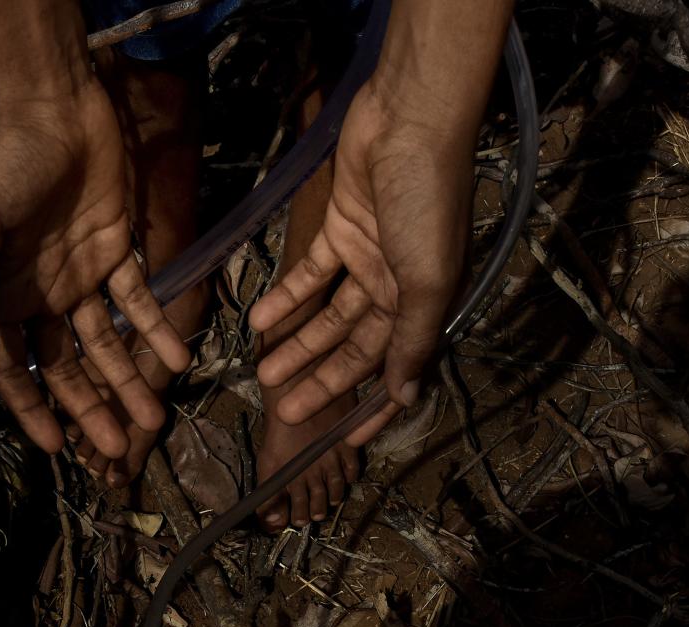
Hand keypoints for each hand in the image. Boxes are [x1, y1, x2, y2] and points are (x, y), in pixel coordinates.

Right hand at [0, 78, 190, 458]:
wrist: (51, 108)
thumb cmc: (2, 167)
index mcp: (0, 298)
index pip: (16, 370)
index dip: (34, 410)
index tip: (58, 448)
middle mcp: (39, 297)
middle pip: (68, 368)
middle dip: (93, 409)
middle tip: (121, 448)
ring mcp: (79, 278)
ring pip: (107, 345)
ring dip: (131, 380)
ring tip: (156, 419)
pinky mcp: (116, 253)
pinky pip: (139, 302)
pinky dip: (158, 330)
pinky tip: (180, 360)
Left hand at [248, 75, 476, 444]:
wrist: (410, 121)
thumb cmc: (426, 202)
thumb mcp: (425, 280)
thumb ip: (412, 339)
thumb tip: (405, 396)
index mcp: (425, 304)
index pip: (395, 368)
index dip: (372, 406)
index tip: (344, 442)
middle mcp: (398, 287)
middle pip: (354, 348)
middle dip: (320, 381)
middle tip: (284, 413)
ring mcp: (368, 257)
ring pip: (328, 316)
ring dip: (298, 345)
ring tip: (263, 375)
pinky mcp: (341, 228)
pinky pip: (312, 274)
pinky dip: (289, 296)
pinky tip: (261, 319)